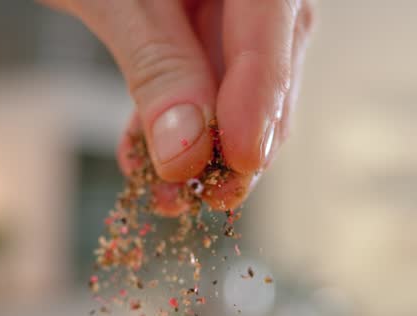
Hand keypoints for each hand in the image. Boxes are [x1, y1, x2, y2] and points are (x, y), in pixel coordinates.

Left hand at [43, 0, 313, 214]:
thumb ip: (157, 65)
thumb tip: (186, 151)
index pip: (272, 24)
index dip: (260, 101)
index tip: (240, 163)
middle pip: (268, 68)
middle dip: (236, 142)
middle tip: (203, 196)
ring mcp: (234, 9)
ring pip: (241, 90)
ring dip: (204, 148)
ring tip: (166, 193)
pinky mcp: (206, 32)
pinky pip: (207, 85)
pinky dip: (176, 125)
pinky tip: (144, 158)